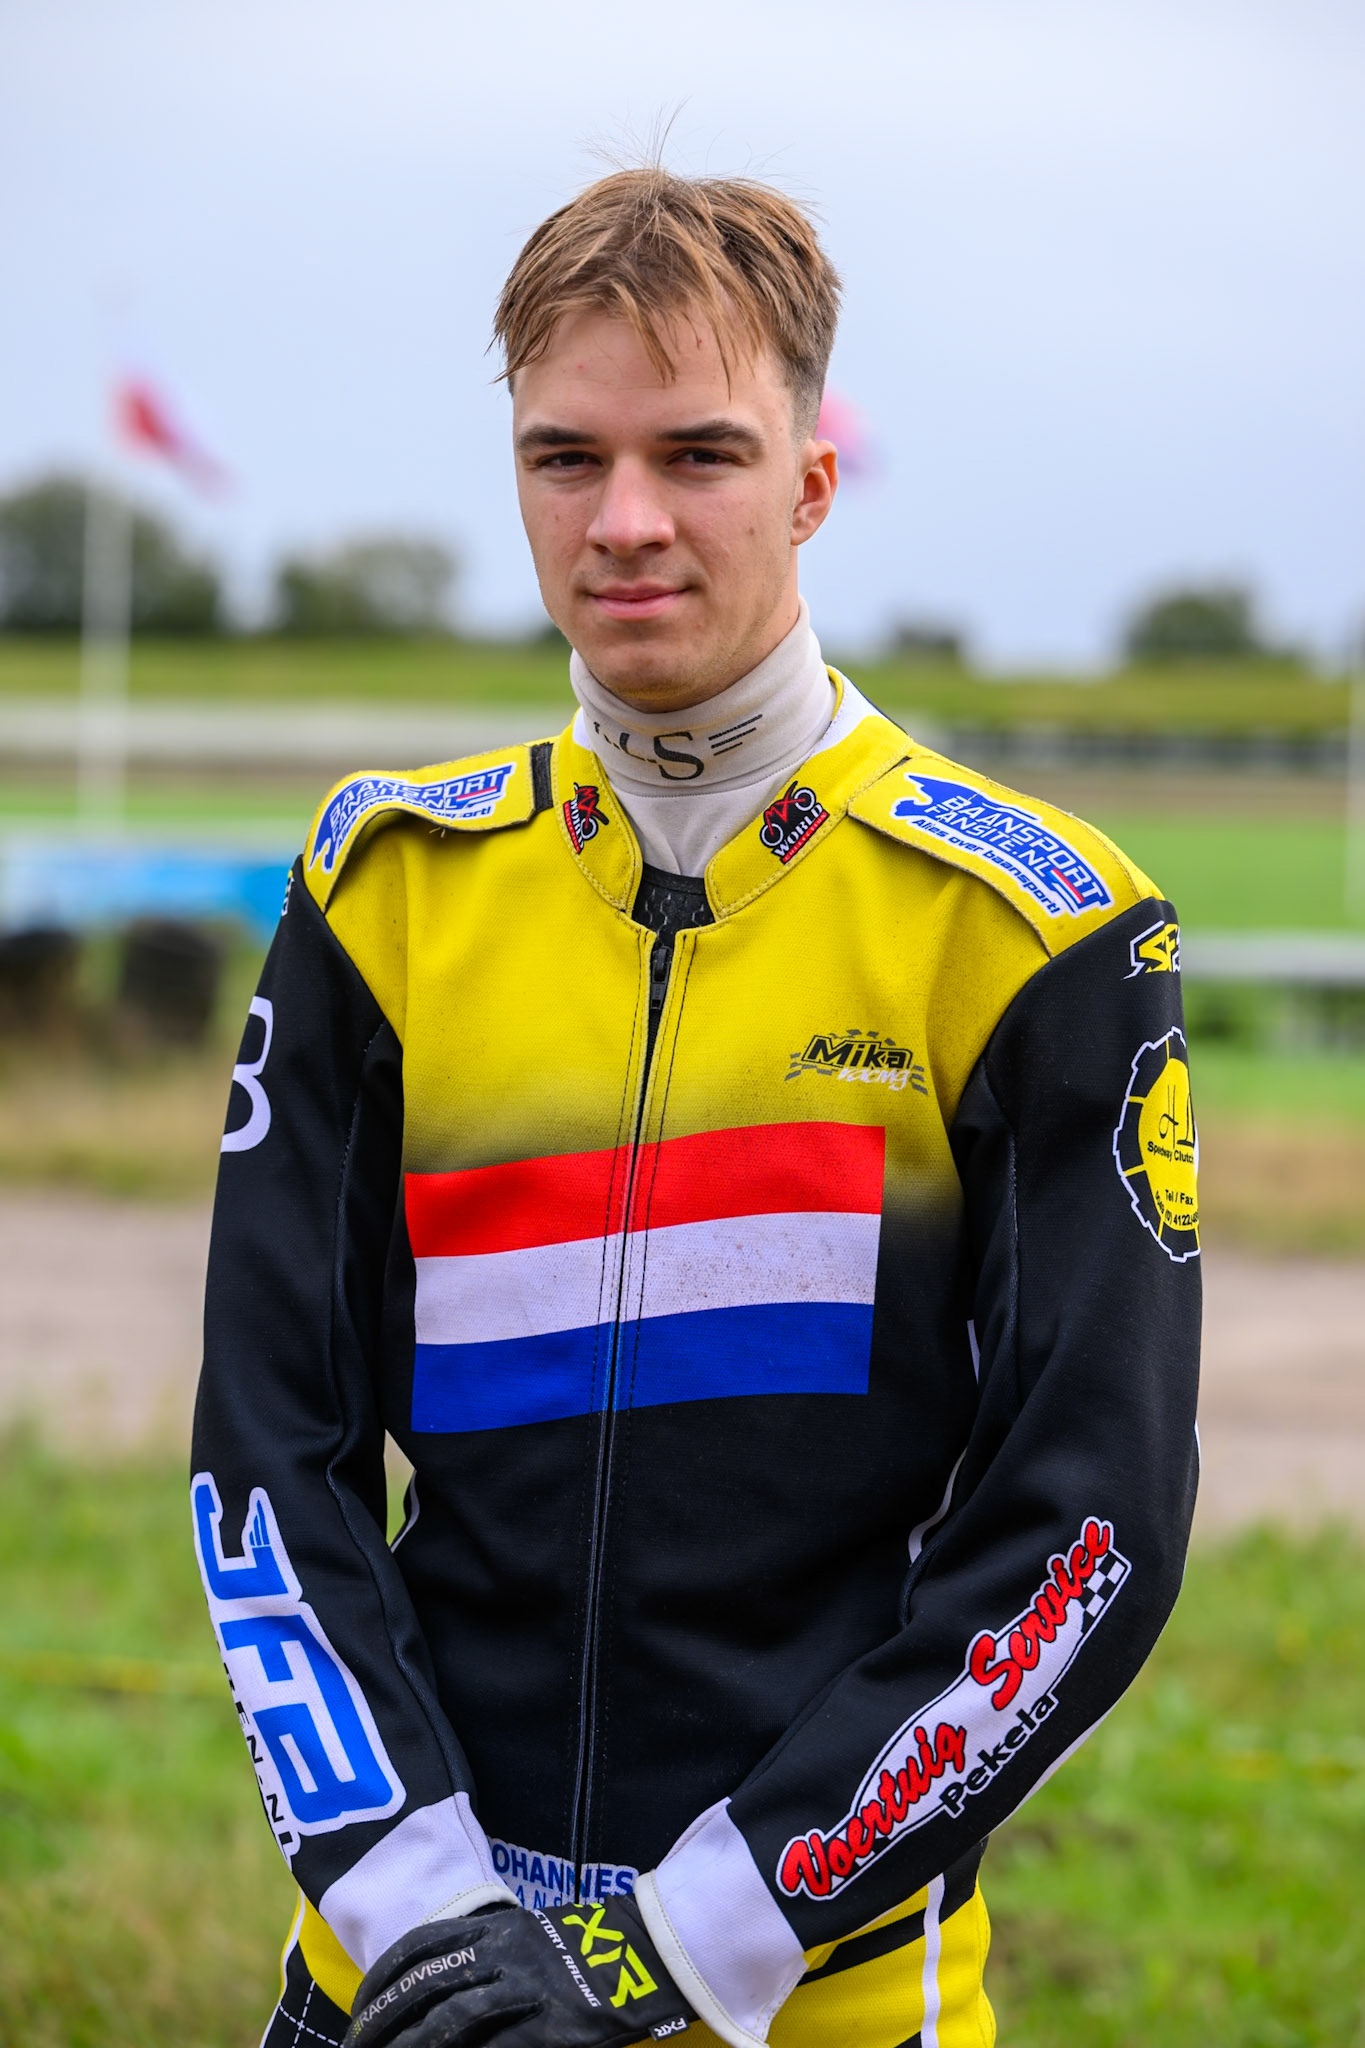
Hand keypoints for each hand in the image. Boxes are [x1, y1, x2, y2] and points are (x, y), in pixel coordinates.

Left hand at [345, 1896, 693, 2047]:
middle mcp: (501, 1954)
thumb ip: (486, 1951)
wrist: (647, 1954)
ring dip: (407, 2047)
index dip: (381, 1980)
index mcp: (495, 1928)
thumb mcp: (528, 1934)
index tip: (358, 2008)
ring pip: (447, 2024)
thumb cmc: (586, 1946)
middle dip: (380, 2022)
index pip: (418, 1949)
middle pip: (422, 1988)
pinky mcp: (547, 2031)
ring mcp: (523, 1993)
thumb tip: (434, 1983)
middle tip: (356, 2046)